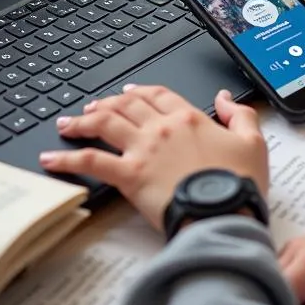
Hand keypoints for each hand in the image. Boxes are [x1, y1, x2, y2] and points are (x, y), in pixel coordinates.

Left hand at [39, 86, 268, 231]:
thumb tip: (226, 97)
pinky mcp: (128, 175)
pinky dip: (67, 158)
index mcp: (190, 118)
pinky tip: (51, 158)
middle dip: (107, 103)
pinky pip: (90, 161)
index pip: (159, 95)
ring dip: (82, 121)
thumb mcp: (253, 143)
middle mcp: (162, 129)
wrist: (224, 213)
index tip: (128, 94)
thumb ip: (240, 115)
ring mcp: (143, 150)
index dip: (141, 92)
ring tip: (67, 124)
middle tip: (93, 107)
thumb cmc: (239, 185)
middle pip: (127, 105)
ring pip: (104, 124)